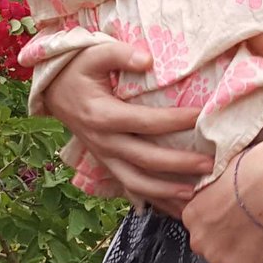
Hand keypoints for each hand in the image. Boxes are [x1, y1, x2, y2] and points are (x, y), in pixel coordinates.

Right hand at [38, 41, 209, 214]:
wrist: (53, 91)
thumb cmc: (78, 70)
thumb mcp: (93, 54)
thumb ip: (119, 54)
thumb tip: (147, 59)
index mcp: (102, 115)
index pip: (144, 121)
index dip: (174, 120)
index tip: (201, 116)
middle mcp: (103, 142)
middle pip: (144, 159)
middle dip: (178, 164)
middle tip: (208, 165)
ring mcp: (103, 157)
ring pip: (135, 182)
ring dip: (164, 191)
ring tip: (193, 194)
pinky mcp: (106, 164)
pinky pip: (129, 188)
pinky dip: (151, 199)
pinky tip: (173, 208)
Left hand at [180, 143, 262, 262]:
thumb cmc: (252, 170)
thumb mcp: (220, 173)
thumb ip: (213, 191)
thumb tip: (222, 191)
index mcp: (191, 215)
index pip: (201, 229)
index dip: (219, 225)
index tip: (234, 221)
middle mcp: (199, 239)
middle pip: (211, 249)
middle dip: (227, 243)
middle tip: (249, 231)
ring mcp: (219, 257)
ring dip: (244, 257)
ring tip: (262, 243)